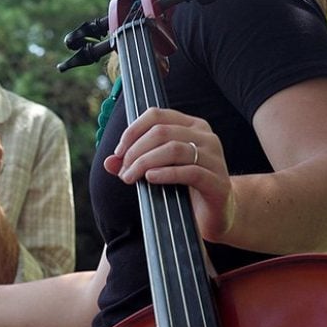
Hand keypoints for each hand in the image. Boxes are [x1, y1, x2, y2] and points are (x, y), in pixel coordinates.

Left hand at [104, 107, 234, 242]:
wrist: (217, 212)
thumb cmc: (185, 187)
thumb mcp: (157, 170)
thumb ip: (133, 163)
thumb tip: (108, 162)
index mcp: (191, 126)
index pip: (156, 115)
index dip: (132, 131)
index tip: (118, 152)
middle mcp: (206, 136)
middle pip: (161, 132)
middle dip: (135, 151)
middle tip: (124, 172)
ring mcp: (214, 157)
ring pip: (173, 149)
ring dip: (145, 163)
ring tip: (131, 178)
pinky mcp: (218, 181)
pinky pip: (189, 171)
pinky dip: (165, 174)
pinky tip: (150, 178)